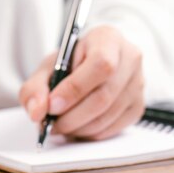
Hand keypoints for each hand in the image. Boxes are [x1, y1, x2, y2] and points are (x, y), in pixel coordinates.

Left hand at [19, 26, 144, 139]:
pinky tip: (76, 127)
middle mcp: (130, 59)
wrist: (90, 64)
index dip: (75, 89)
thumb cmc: (70, 62)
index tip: (52, 105)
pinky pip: (114, 127)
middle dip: (72, 116)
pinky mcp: (138, 106)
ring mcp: (138, 84)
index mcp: (108, 39)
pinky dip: (90, 133)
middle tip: (51, 124)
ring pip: (108, 115)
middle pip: (104, 95)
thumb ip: (35, 88)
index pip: (100, 65)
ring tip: (59, 126)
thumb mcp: (47, 67)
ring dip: (78, 127)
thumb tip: (37, 112)